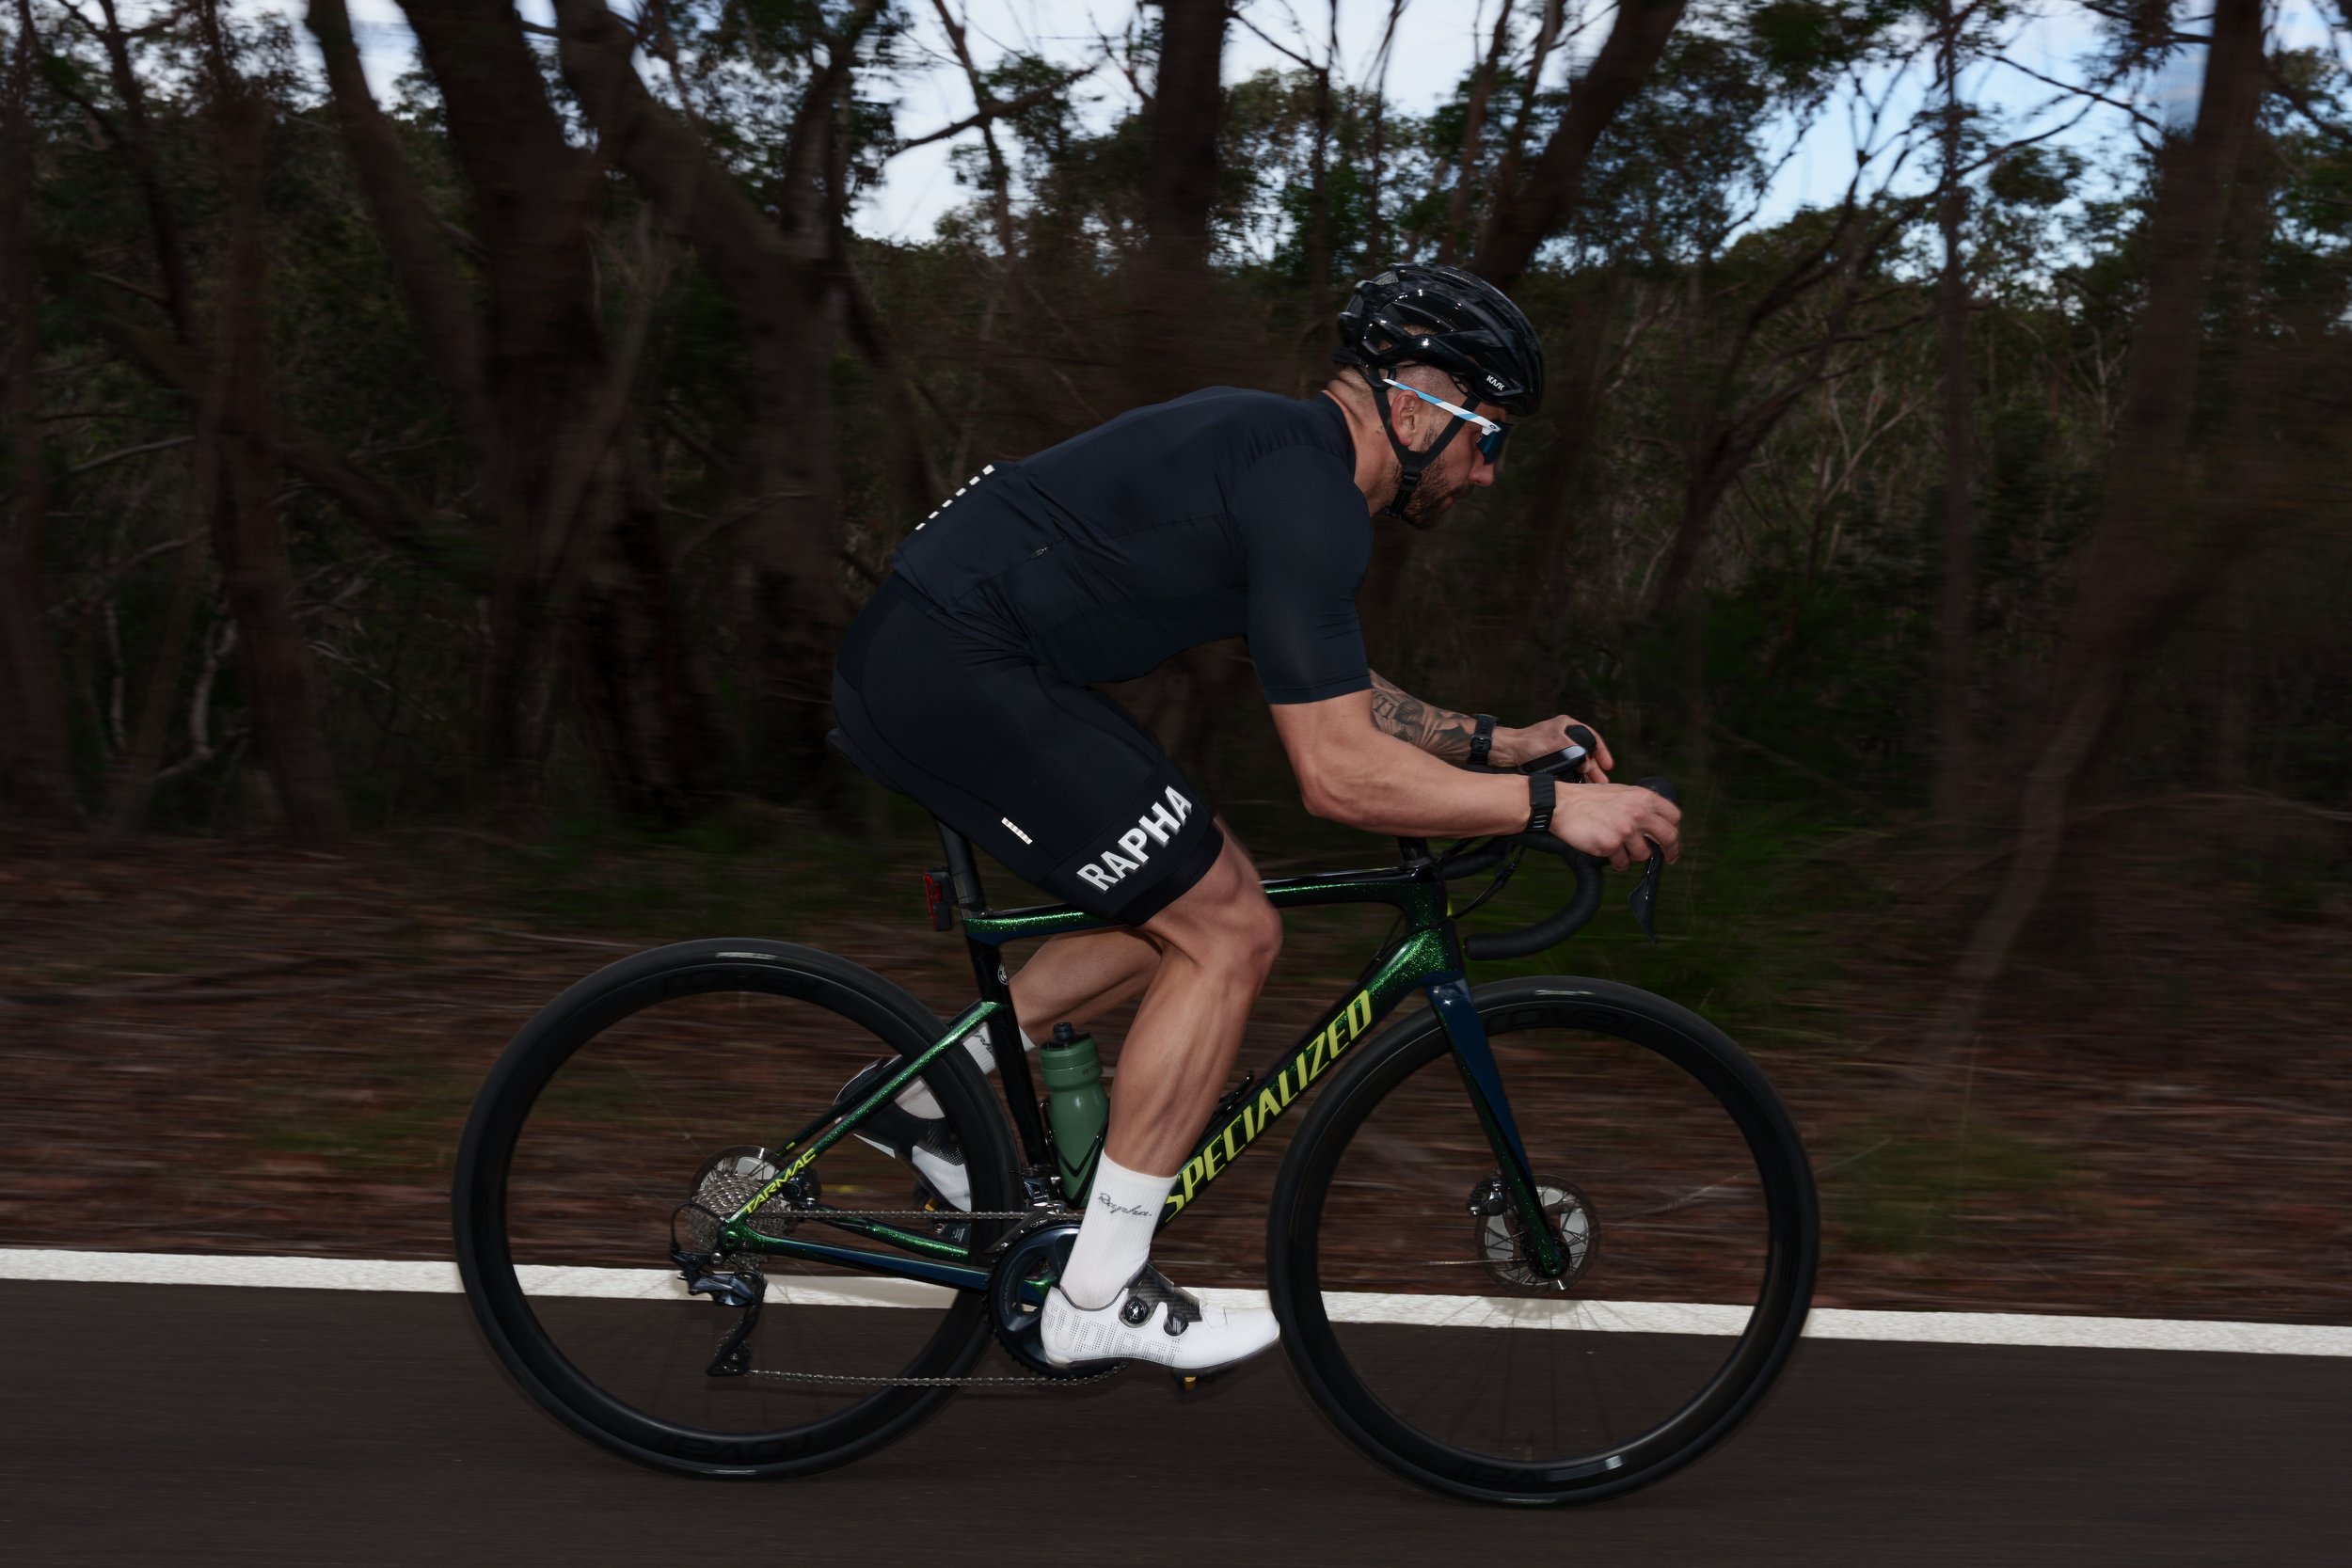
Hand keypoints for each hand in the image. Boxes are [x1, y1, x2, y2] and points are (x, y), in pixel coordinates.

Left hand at [1496, 714, 1612, 780]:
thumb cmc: (1527, 742)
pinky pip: (1568, 766)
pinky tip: (1579, 784)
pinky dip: (1575, 774)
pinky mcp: (1550, 757)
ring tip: (1594, 786)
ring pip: (1577, 760)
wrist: (1506, 750)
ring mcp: (1557, 746)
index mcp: (1567, 725)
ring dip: (1586, 772)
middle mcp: (1564, 735)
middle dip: (1595, 766)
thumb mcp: (1555, 744)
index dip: (1602, 752)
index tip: (1608, 765)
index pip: (1592, 737)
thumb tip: (1589, 765)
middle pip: (1586, 751)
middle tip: (1603, 781)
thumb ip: (1575, 753)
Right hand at [1548, 782, 1680, 869]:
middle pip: (1668, 837)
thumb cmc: (1587, 799)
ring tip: (1622, 851)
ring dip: (1635, 856)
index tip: (1671, 840)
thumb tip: (1653, 822)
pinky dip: (1618, 862)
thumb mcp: (1620, 792)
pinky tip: (1611, 855)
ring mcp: (1626, 830)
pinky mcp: (1612, 845)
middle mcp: (1638, 813)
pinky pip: (1623, 863)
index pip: (1674, 816)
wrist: (1562, 804)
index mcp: (1643, 797)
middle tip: (1668, 858)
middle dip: (1670, 851)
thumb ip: (1639, 804)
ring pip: (1644, 855)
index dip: (1675, 830)